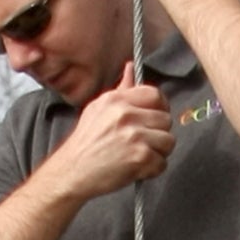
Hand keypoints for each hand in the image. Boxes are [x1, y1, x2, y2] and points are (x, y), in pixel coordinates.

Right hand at [51, 66, 171, 198]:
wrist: (71, 172)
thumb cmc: (85, 144)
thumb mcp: (98, 109)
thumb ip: (120, 90)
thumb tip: (132, 67)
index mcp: (116, 100)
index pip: (155, 95)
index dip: (161, 108)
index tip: (156, 119)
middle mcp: (126, 114)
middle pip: (166, 120)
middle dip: (159, 134)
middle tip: (144, 144)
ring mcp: (134, 135)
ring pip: (168, 141)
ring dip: (158, 153)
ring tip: (140, 157)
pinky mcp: (139, 157)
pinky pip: (162, 163)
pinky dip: (152, 170)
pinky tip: (137, 169)